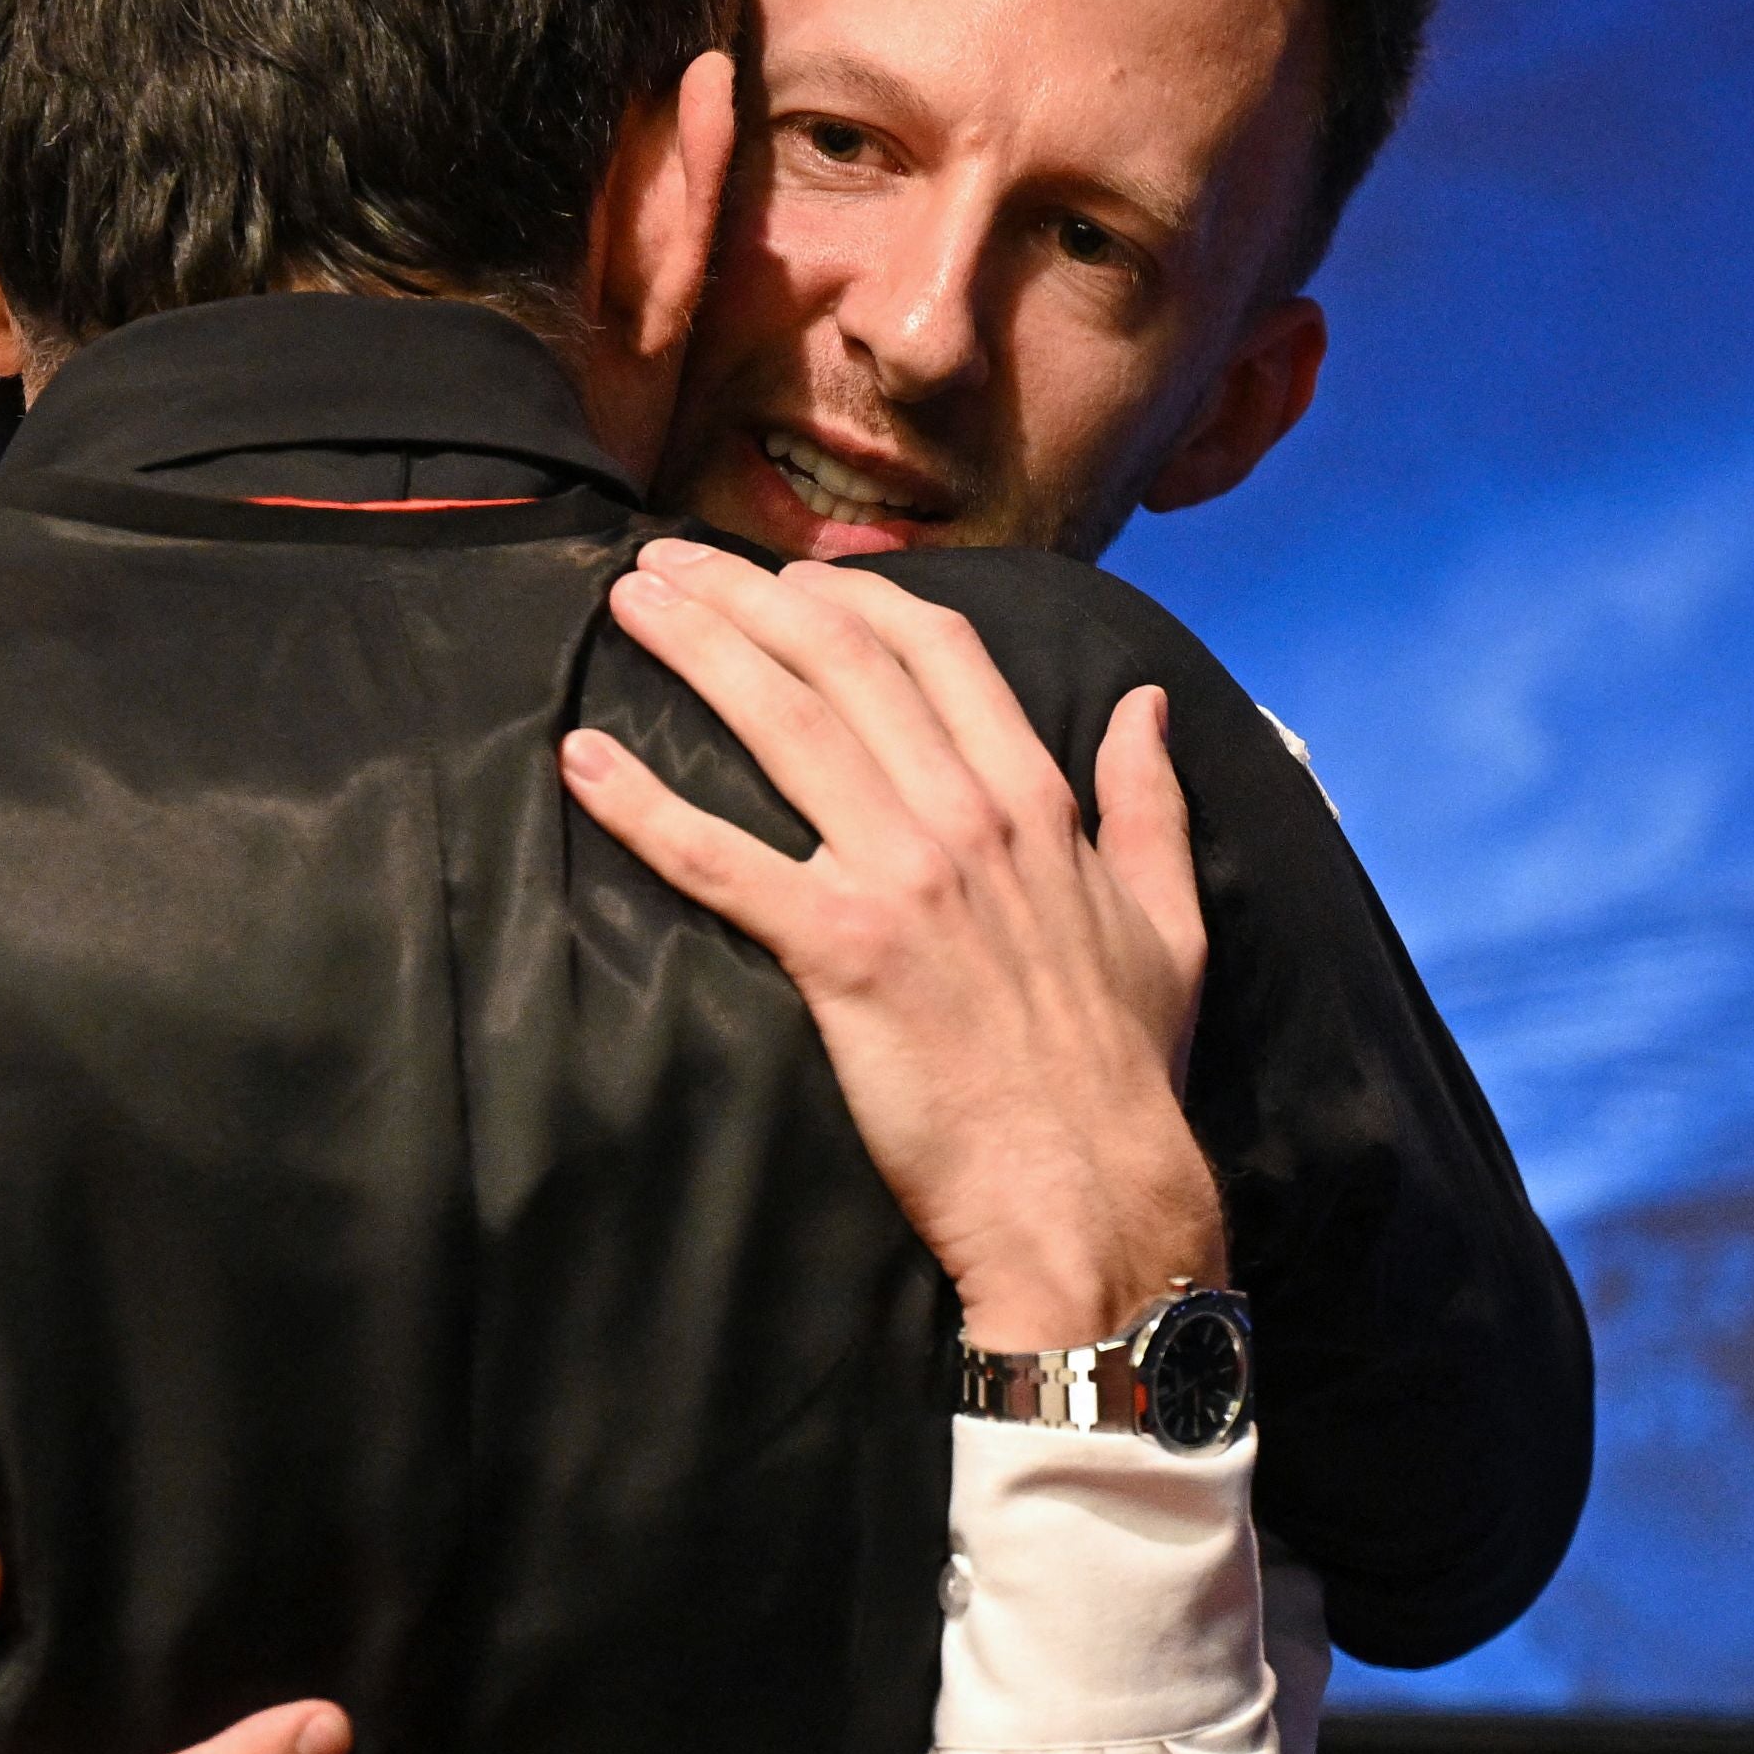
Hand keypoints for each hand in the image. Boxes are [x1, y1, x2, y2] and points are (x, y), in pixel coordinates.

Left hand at [567, 537, 1225, 1348]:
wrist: (1093, 1190)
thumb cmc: (1126, 1072)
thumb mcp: (1169, 921)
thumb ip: (1150, 803)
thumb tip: (1144, 705)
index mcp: (1036, 801)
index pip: (936, 650)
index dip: (853, 596)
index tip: (790, 575)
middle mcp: (966, 817)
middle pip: (840, 663)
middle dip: (746, 595)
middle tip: (668, 563)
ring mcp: (902, 879)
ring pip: (783, 727)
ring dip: (697, 652)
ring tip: (626, 606)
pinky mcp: (841, 952)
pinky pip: (724, 861)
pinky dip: (646, 805)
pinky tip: (584, 760)